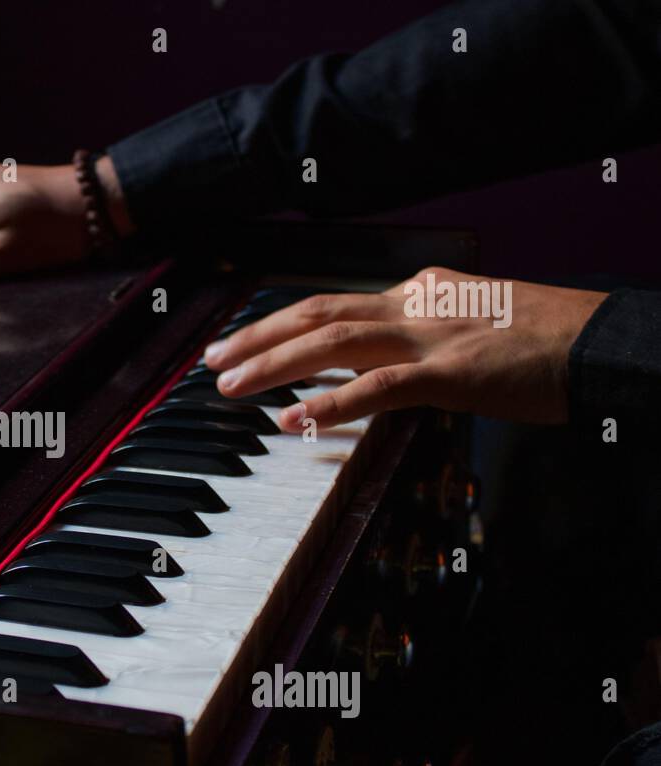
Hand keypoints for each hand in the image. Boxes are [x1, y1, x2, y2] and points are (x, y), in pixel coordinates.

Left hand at [202, 267, 606, 430]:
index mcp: (418, 293)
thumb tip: (373, 362)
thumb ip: (418, 336)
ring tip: (231, 386)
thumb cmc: (544, 342)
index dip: (276, 323)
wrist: (607, 342)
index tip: (237, 341)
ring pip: (333, 342)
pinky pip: (379, 387)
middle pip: (316, 314)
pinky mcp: (453, 373)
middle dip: (256, 337)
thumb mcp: (469, 325)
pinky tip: (292, 419)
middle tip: (212, 359)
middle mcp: (415, 304)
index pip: (331, 303)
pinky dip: (330, 404)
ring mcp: (433, 335)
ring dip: (274, 364)